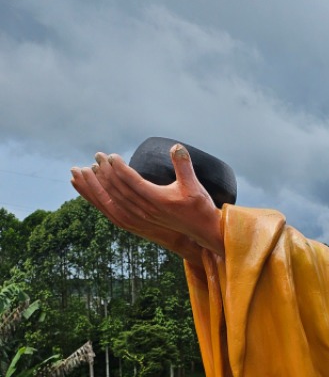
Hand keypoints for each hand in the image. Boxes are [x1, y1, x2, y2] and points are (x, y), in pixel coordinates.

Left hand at [71, 145, 223, 262]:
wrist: (200, 230)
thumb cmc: (198, 206)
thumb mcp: (194, 185)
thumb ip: (184, 165)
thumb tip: (176, 147)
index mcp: (157, 200)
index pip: (131, 182)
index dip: (119, 168)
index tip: (110, 155)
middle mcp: (145, 210)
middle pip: (117, 190)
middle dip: (104, 172)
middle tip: (97, 156)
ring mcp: (139, 217)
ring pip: (111, 200)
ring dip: (95, 186)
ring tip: (81, 171)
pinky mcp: (136, 221)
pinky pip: (111, 209)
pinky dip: (98, 199)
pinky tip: (89, 190)